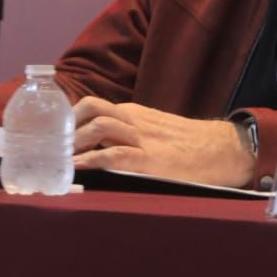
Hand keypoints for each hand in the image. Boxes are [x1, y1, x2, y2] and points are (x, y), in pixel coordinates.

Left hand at [71, 97, 253, 187]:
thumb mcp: (156, 131)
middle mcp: (134, 120)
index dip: (69, 118)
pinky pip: (115, 155)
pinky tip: (78, 170)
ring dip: (75, 143)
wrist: (223, 150)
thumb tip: (99, 150)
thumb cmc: (190, 145)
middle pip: (90, 108)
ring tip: (59, 159)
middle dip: (67, 126)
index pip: (93, 106)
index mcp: (134, 113)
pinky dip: (92, 161)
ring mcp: (142, 138)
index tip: (53, 135)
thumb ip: (130, 134)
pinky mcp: (150, 159)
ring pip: (98, 126)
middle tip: (52, 146)